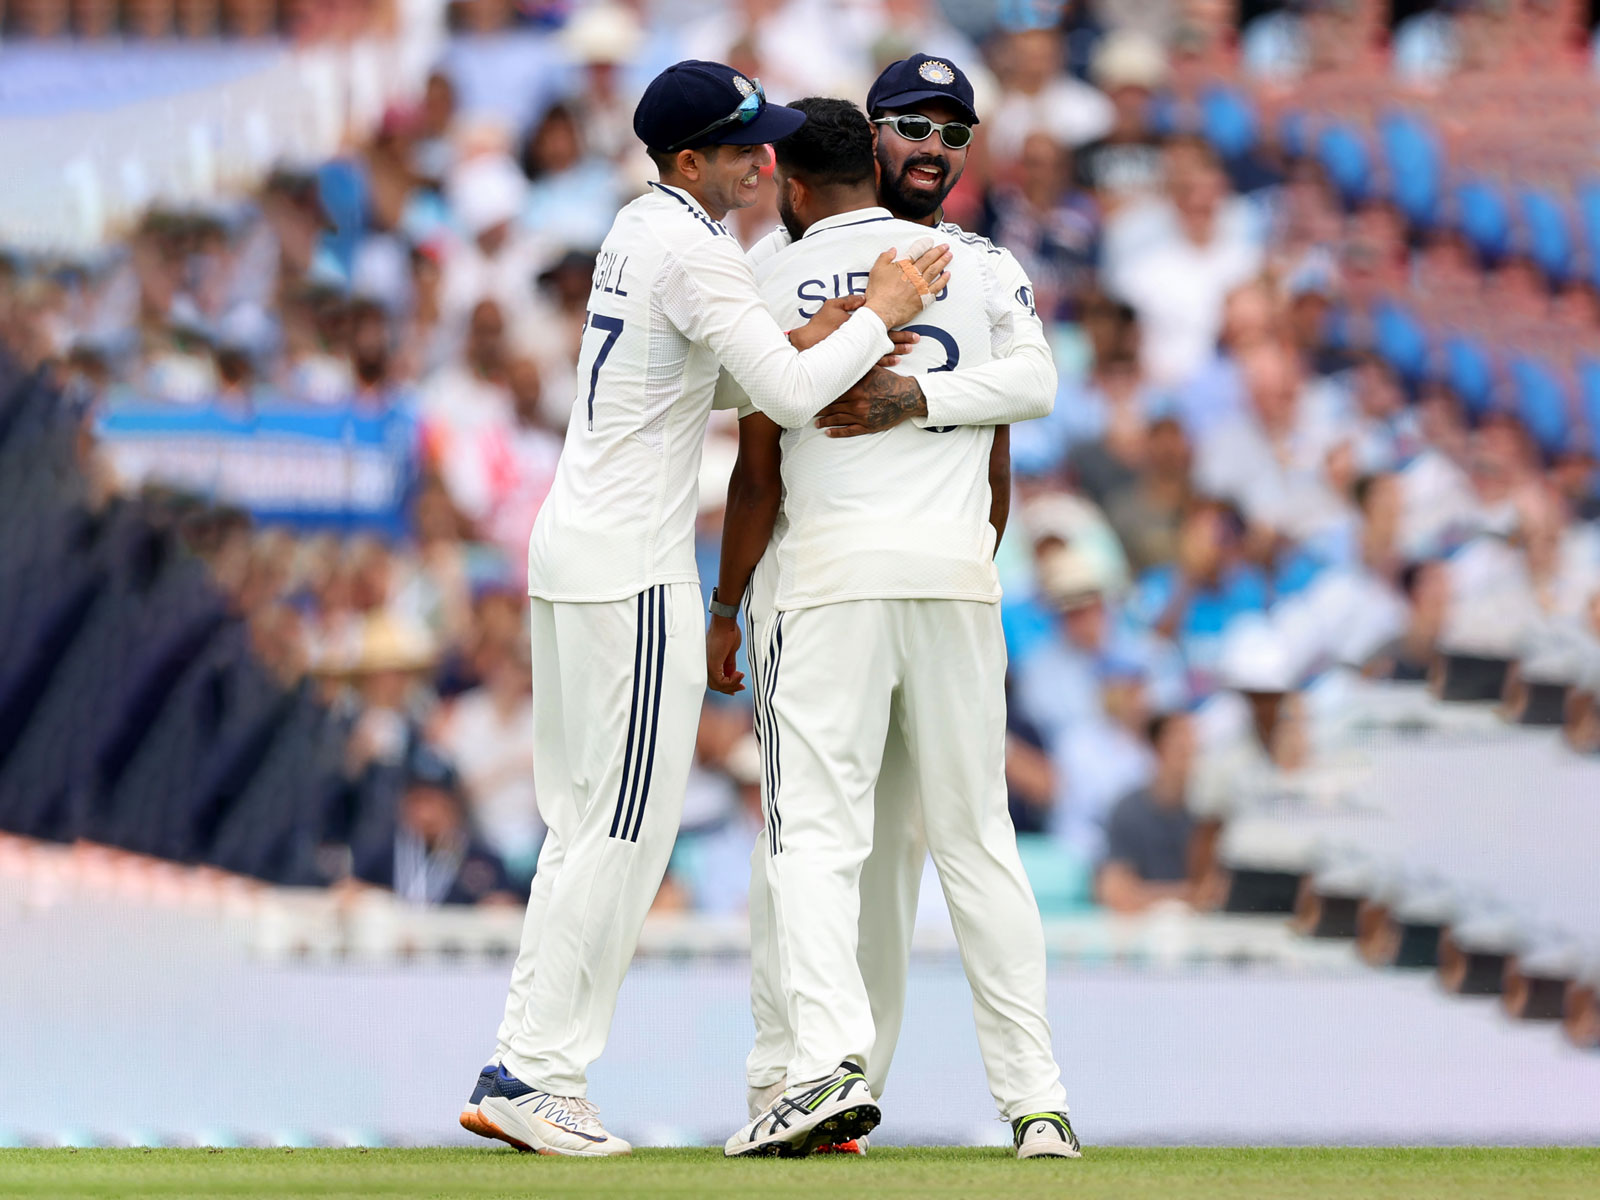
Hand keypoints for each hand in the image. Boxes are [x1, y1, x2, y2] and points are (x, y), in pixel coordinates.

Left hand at [706, 615, 744, 693]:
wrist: (726, 623)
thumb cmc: (727, 632)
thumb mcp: (730, 652)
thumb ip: (729, 664)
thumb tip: (732, 674)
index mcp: (710, 662)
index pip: (715, 681)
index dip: (726, 687)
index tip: (737, 688)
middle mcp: (706, 665)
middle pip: (716, 685)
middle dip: (731, 688)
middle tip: (741, 686)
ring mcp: (708, 665)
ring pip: (718, 685)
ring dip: (732, 685)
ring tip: (741, 677)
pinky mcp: (712, 664)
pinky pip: (720, 681)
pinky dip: (731, 682)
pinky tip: (739, 675)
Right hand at [790, 295, 919, 365]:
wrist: (805, 344)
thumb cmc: (819, 324)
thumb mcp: (832, 305)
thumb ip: (850, 301)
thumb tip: (865, 299)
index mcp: (861, 326)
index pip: (885, 328)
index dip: (901, 332)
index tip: (915, 334)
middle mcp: (862, 340)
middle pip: (887, 341)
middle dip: (904, 341)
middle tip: (917, 341)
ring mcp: (858, 353)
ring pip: (882, 353)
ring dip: (897, 352)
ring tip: (909, 351)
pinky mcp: (853, 361)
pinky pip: (872, 363)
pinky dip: (884, 362)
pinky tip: (895, 362)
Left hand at [813, 367, 927, 436]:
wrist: (907, 397)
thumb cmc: (890, 381)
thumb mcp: (873, 370)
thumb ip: (858, 367)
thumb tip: (843, 356)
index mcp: (855, 389)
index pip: (831, 392)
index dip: (819, 395)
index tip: (810, 395)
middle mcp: (856, 403)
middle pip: (831, 407)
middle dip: (819, 409)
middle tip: (808, 410)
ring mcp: (861, 417)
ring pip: (837, 420)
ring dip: (825, 422)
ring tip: (816, 423)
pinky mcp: (868, 426)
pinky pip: (849, 431)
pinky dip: (837, 433)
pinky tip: (828, 433)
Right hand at [864, 244, 951, 328]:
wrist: (882, 311)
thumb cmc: (878, 292)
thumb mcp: (876, 270)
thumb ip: (885, 257)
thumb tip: (893, 250)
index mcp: (904, 266)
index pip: (917, 252)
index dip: (925, 246)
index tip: (931, 242)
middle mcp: (914, 274)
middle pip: (929, 260)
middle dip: (939, 251)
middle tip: (946, 247)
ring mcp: (920, 286)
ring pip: (935, 271)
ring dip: (943, 262)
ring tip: (949, 256)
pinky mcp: (923, 298)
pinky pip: (937, 288)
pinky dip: (943, 280)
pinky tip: (947, 275)